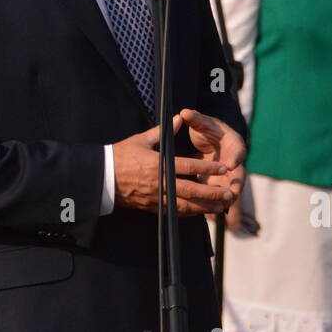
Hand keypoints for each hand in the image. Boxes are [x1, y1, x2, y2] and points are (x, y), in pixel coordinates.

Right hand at [113, 114, 235, 215]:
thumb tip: (180, 118)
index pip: (188, 166)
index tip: (223, 167)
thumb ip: (164, 131)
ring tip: (221, 206)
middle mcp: (160, 183)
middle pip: (191, 190)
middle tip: (229, 193)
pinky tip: (201, 212)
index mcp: (158, 164)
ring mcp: (156, 197)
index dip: (207, 167)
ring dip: (204, 207)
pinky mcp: (152, 208)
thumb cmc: (121, 155)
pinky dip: (189, 213)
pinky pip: (174, 213)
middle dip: (212, 193)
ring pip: (185, 205)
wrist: (102, 178)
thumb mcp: (141, 140)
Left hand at [180, 108, 246, 228]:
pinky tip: (211, 215)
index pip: (237, 149)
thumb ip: (195, 119)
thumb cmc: (206, 129)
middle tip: (231, 195)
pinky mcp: (219, 184)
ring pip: (230, 190)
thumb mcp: (202, 122)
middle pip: (239, 176)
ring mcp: (228, 175)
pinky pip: (220, 197)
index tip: (231, 164)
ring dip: (227, 200)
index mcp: (232, 143)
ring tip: (223, 210)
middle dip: (235, 186)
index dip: (235, 157)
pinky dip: (216, 205)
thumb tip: (184, 113)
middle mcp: (233, 161)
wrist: (209, 139)